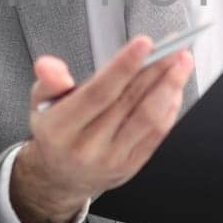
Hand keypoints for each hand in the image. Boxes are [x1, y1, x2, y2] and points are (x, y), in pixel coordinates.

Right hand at [11, 36, 193, 222]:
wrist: (59, 178)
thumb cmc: (54, 133)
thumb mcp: (40, 103)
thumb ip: (49, 80)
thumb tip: (50, 66)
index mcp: (60, 129)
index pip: (98, 93)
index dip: (124, 66)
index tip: (145, 44)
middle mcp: (87, 147)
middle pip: (129, 102)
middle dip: (156, 70)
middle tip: (174, 46)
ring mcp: (112, 160)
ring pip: (148, 119)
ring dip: (170, 87)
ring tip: (182, 63)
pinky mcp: (130, 167)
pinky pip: (156, 136)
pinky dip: (170, 109)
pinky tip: (175, 89)